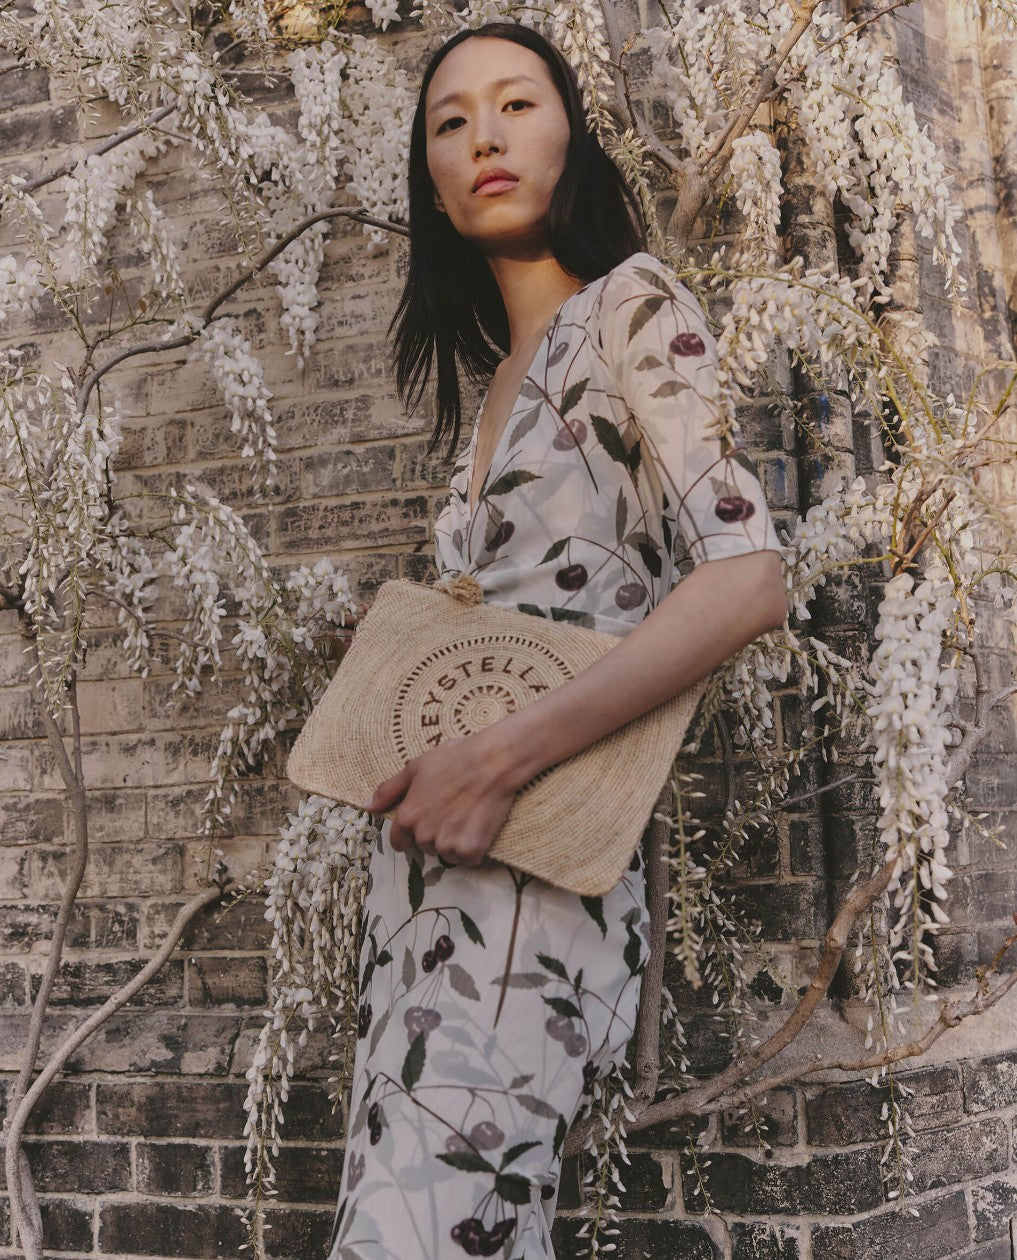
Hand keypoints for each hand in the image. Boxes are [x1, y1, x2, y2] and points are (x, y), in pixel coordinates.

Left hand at [362, 730, 519, 865]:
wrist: (492, 763)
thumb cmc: (454, 759)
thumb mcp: (415, 768)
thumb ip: (388, 790)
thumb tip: (366, 806)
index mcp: (408, 816)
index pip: (399, 842)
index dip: (411, 833)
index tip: (427, 821)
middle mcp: (424, 834)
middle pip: (425, 847)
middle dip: (436, 834)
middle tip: (453, 810)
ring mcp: (447, 843)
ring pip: (446, 855)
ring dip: (455, 843)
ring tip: (467, 816)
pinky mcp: (470, 849)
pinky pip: (467, 859)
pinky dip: (473, 848)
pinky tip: (478, 826)